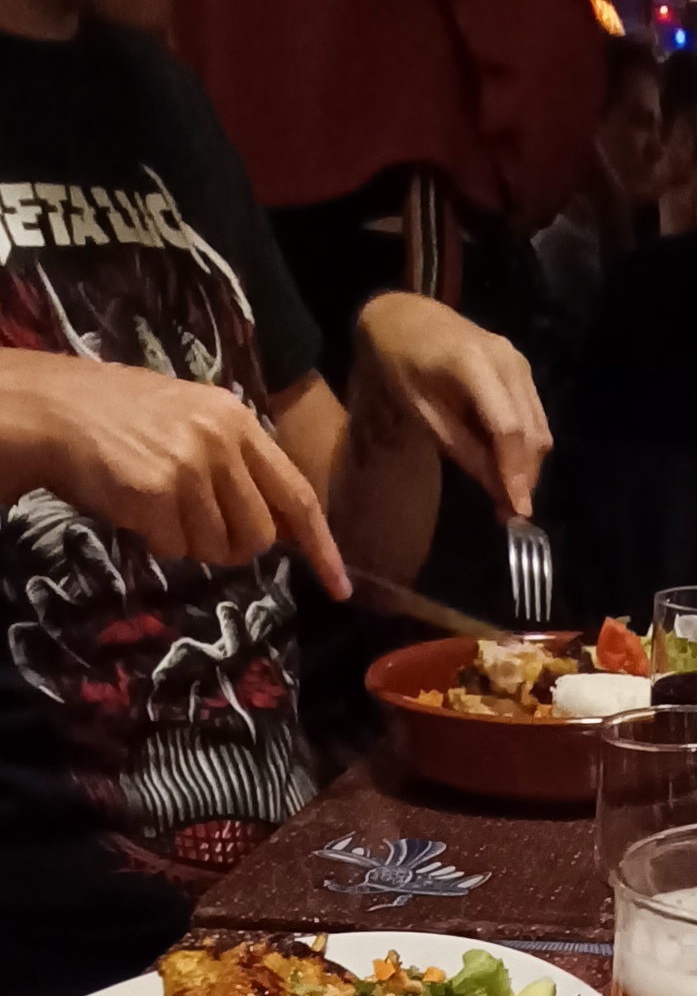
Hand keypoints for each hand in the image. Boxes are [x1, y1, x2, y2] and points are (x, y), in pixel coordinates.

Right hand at [0, 351, 348, 594]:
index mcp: (239, 421)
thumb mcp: (194, 423)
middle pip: (259, 535)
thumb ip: (241, 469)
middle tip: (193, 524)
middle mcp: (222, 440)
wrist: (57, 410)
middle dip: (232, 546)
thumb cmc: (124, 420)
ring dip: (188, 542)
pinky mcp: (158, 491)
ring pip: (218, 548)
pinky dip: (155, 541)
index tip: (340, 586)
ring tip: (157, 503)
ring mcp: (191, 464)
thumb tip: (284, 529)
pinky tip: (135, 506)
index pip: (297, 493)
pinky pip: (175, 548)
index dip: (320, 545)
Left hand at [351, 294, 551, 520]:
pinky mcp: (523, 369)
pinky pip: (534, 417)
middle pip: (530, 431)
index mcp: (472, 364)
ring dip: (528, 465)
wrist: (407, 320)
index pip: (506, 428)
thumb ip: (463, 450)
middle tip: (509, 513)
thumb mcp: (421, 413)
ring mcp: (519, 362)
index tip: (518, 510)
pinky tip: (506, 465)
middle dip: (525, 476)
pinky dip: (525, 447)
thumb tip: (499, 491)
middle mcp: (506, 360)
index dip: (515, 472)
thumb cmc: (403, 367)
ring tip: (506, 495)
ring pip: (538, 427)